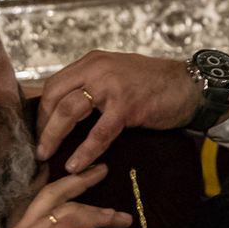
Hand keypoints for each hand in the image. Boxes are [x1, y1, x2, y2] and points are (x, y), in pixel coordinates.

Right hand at [0, 165, 132, 227]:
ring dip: (95, 205)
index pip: (38, 203)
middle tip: (98, 171)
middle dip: (75, 180)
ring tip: (118, 212)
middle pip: (48, 193)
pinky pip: (75, 220)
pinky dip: (97, 218)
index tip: (75, 177)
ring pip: (64, 204)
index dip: (58, 187)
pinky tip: (115, 220)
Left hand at [37, 51, 228, 172]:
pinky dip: (85, 150)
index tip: (38, 130)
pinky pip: (99, 132)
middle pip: (54, 96)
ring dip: (53, 136)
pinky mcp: (126, 105)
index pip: (54, 84)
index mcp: (92, 62)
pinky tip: (76, 165)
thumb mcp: (117, 77)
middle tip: (38, 147)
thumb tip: (66, 112)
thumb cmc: (155, 86)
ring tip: (46, 155)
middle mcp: (97, 68)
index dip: (42, 109)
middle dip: (42, 124)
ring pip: (69, 111)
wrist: (190, 86)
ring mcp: (111, 85)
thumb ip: (93, 87)